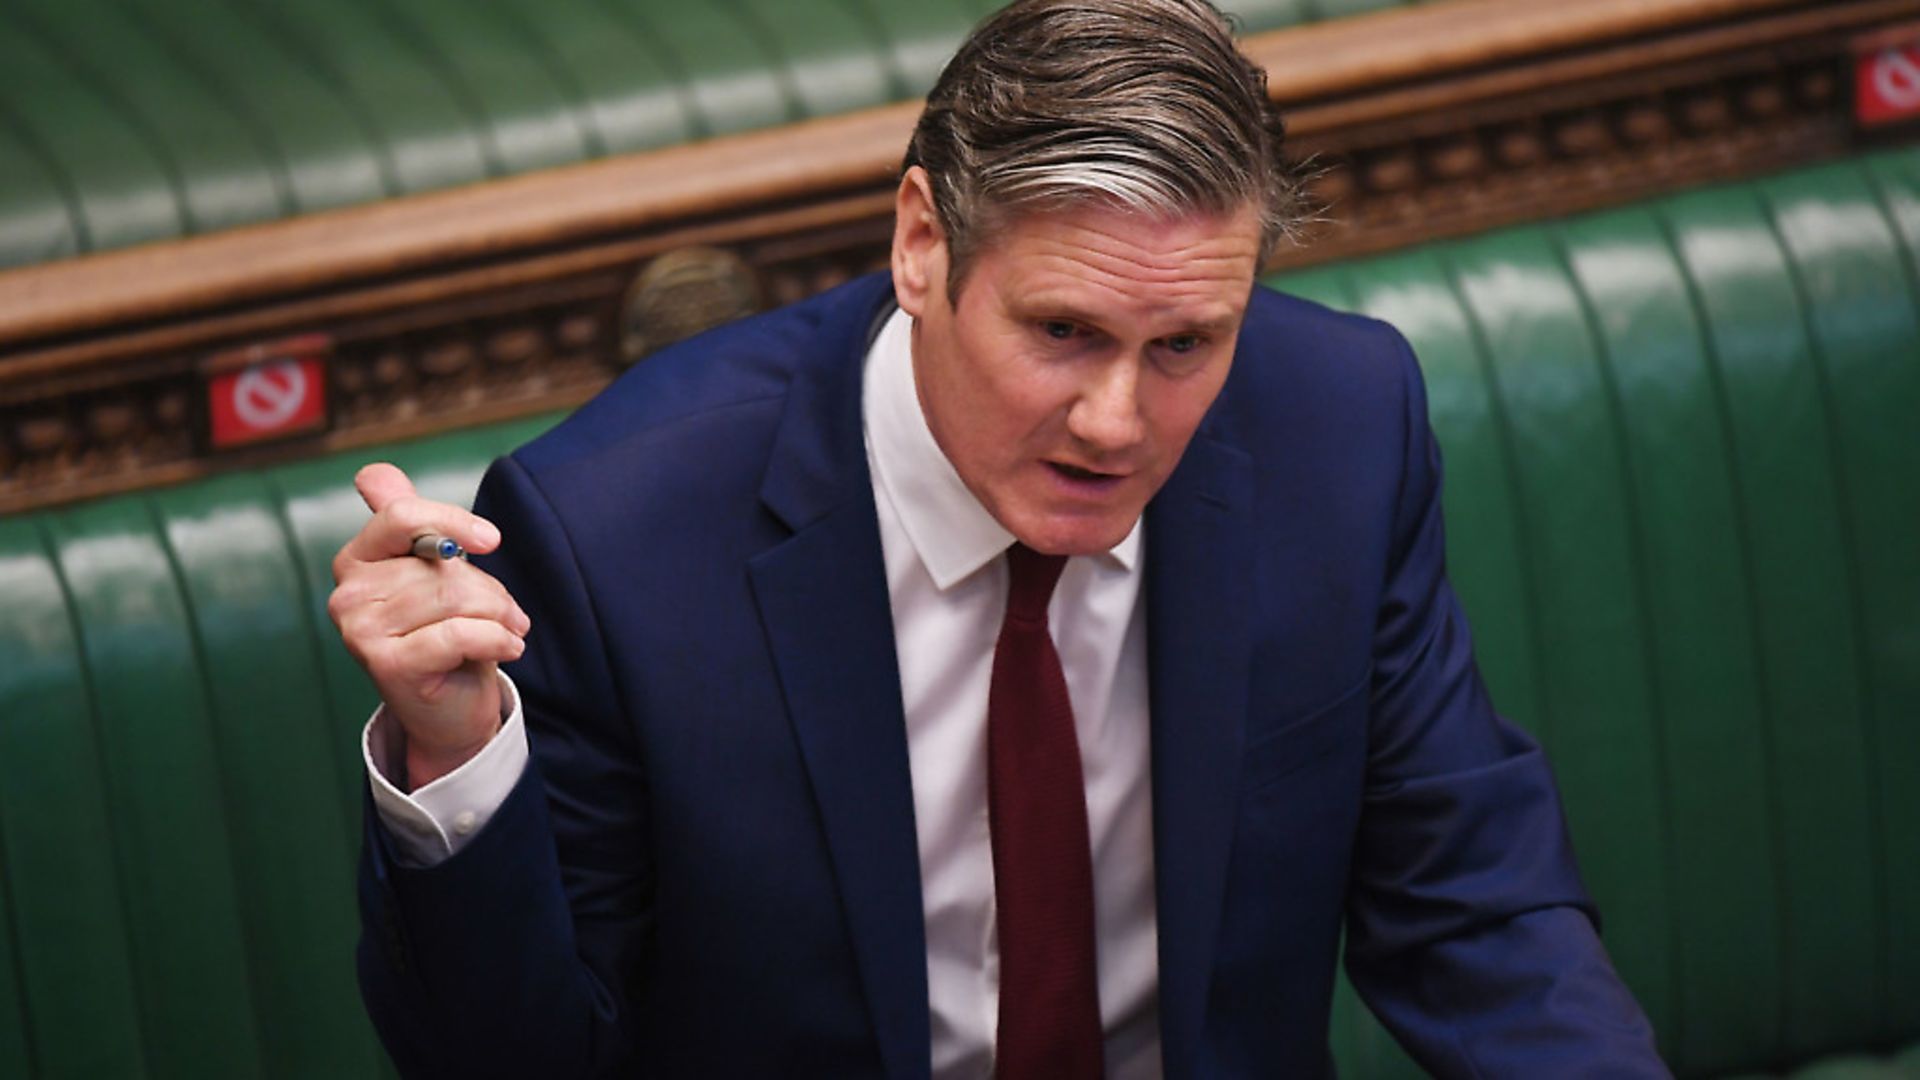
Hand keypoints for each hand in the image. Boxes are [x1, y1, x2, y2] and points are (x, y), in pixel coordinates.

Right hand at [330, 463, 530, 787]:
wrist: (450, 713)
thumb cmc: (446, 634)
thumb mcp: (432, 573)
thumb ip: (409, 522)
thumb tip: (371, 474)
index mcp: (358, 558)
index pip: (402, 514)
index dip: (452, 521)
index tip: (493, 541)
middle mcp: (347, 592)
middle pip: (441, 563)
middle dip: (489, 588)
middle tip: (506, 612)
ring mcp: (360, 630)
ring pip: (455, 596)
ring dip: (500, 615)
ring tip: (508, 630)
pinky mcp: (387, 664)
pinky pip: (460, 633)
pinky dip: (497, 639)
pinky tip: (509, 648)